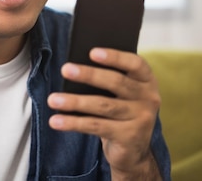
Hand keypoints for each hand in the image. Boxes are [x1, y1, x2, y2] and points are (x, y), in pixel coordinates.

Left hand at [47, 48, 161, 179]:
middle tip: (65, 69)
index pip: (135, 63)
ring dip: (75, 102)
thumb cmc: (119, 109)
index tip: (92, 52)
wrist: (133, 149)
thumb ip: (107, 79)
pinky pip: (97, 126)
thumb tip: (75, 66)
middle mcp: (148, 98)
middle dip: (89, 75)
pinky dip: (74, 123)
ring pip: (103, 106)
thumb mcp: (119, 93)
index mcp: (146, 80)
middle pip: (117, 82)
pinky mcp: (130, 138)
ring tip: (53, 100)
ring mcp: (142, 119)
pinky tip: (56, 121)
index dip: (115, 57)